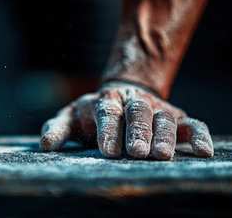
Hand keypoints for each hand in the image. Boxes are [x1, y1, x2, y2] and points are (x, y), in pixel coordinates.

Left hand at [40, 81, 212, 159]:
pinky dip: (200, 135)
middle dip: (137, 132)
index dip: (108, 130)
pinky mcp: (176, 118)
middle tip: (137, 152)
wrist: (121, 95)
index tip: (108, 151)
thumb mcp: (70, 117)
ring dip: (164, 136)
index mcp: (105, 101)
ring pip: (163, 119)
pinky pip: (192, 124)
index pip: (107, 112)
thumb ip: (57, 128)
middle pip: (137, 113)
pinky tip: (204, 151)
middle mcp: (133, 103)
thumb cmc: (92, 114)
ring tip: (162, 155)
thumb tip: (45, 145)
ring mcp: (157, 109)